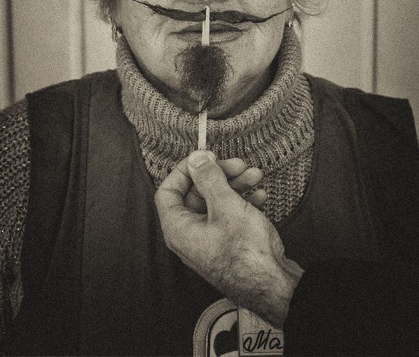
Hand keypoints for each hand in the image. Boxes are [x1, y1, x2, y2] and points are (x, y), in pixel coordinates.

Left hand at [155, 150, 303, 328]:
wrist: (275, 287)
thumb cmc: (246, 251)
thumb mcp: (226, 205)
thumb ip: (208, 178)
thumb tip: (195, 158)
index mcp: (179, 229)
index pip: (168, 191)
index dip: (185, 170)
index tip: (205, 157)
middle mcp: (190, 237)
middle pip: (196, 195)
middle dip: (219, 175)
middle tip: (239, 164)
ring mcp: (209, 242)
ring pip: (216, 204)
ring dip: (235, 186)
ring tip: (256, 175)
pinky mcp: (228, 246)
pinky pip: (229, 217)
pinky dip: (242, 203)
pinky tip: (260, 196)